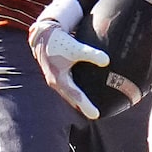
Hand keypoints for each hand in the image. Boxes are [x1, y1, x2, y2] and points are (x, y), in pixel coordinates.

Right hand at [29, 0, 107, 118]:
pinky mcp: (59, 75)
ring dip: (79, 101)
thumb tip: (107, 61)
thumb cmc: (59, 41)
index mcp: (59, 80)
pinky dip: (77, 92)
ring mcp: (56, 80)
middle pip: (72, 99)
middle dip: (83, 108)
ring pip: (70, 94)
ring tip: (92, 108)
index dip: (86, 106)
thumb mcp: (75, 48)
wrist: (44, 35)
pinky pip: (69, 87)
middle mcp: (56, 83)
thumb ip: (91, 54)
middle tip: (97, 115)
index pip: (76, 96)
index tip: (96, 115)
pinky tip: (87, 91)